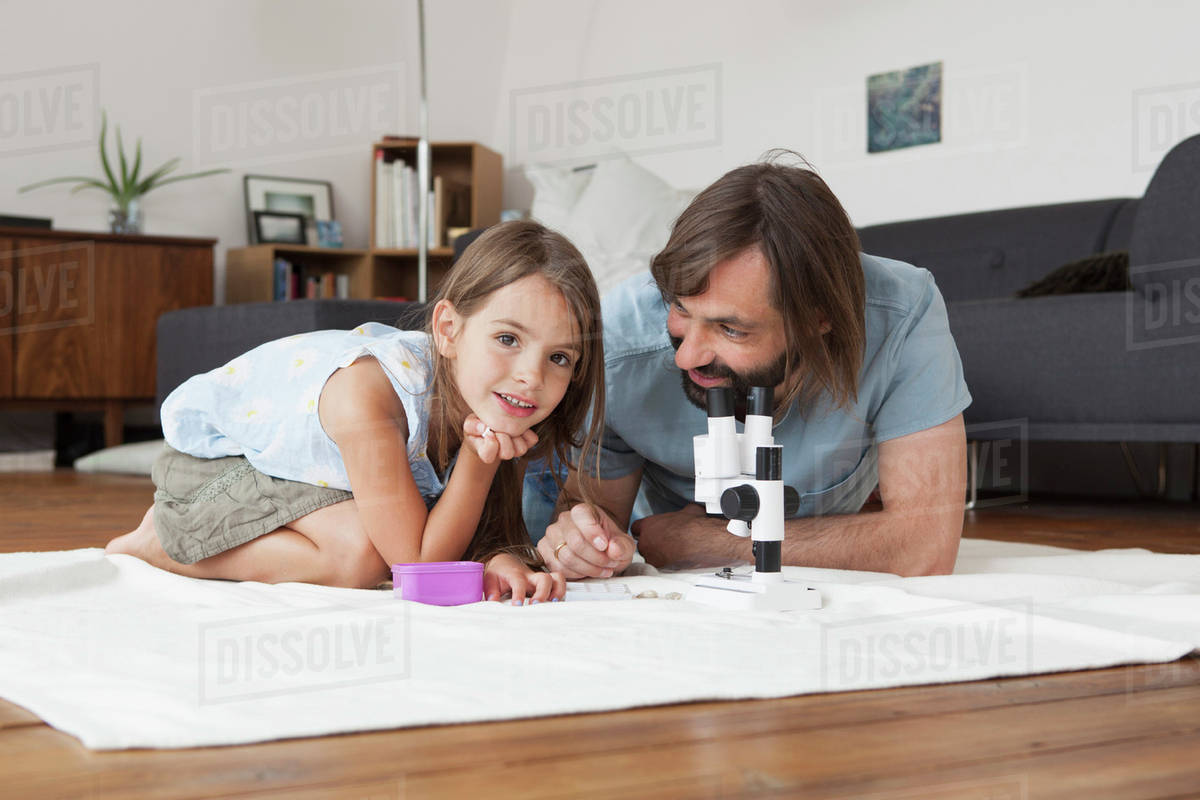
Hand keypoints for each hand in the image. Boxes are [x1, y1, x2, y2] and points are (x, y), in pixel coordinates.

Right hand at [463, 415, 537, 463]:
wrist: (493, 427)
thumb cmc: (479, 426)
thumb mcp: (470, 424)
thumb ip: (472, 426)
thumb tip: (483, 427)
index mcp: (485, 453)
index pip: (488, 456)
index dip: (489, 443)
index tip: (488, 431)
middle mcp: (502, 454)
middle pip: (507, 453)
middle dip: (502, 436)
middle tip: (498, 427)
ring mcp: (516, 450)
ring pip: (521, 449)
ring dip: (515, 434)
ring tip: (507, 425)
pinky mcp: (528, 443)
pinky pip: (532, 439)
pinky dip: (527, 431)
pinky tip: (517, 425)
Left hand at [483, 552, 564, 603]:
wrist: (505, 561)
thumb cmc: (499, 572)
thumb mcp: (490, 579)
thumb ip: (491, 590)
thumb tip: (493, 601)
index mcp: (515, 574)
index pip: (519, 582)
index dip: (519, 593)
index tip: (517, 605)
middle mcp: (530, 575)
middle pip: (543, 578)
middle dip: (543, 592)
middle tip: (536, 605)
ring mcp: (540, 578)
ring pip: (557, 578)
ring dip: (558, 590)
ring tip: (553, 603)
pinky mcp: (546, 582)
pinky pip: (559, 583)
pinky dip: (562, 591)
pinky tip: (557, 602)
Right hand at [538, 503, 635, 578]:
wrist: (600, 552)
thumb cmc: (609, 545)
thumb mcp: (624, 545)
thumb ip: (622, 546)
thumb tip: (613, 549)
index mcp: (582, 511)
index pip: (582, 518)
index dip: (594, 534)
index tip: (605, 546)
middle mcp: (564, 521)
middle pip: (575, 542)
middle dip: (596, 558)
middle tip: (609, 563)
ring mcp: (552, 537)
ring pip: (567, 557)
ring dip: (588, 568)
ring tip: (602, 569)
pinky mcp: (545, 553)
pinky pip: (559, 568)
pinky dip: (576, 574)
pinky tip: (587, 571)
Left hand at [631, 504, 750, 569]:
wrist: (705, 543)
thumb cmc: (697, 527)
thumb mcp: (688, 511)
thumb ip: (679, 514)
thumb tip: (687, 512)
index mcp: (648, 525)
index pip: (636, 527)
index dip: (646, 529)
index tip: (653, 530)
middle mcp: (646, 542)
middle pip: (643, 542)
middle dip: (653, 542)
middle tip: (667, 540)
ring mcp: (652, 557)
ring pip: (651, 556)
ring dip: (659, 554)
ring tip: (675, 551)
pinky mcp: (661, 569)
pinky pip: (660, 566)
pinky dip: (667, 564)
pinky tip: (678, 559)